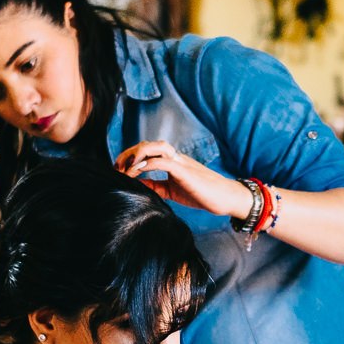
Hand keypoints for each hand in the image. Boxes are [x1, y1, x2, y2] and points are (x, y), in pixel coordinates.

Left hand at [116, 140, 250, 218]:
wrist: (227, 198)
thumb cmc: (202, 194)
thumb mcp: (172, 191)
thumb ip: (155, 186)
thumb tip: (136, 186)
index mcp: (172, 161)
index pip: (146, 151)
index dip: (130, 157)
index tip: (118, 170)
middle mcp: (175, 157)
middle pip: (147, 145)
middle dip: (129, 153)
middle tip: (117, 168)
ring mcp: (180, 162)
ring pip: (155, 146)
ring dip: (136, 154)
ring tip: (125, 168)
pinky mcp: (185, 170)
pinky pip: (163, 161)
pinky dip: (147, 164)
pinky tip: (137, 172)